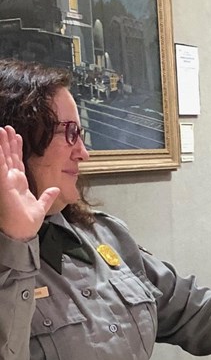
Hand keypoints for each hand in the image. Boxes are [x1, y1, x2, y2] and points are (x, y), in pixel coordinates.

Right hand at [0, 126, 58, 240]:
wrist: (22, 232)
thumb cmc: (27, 222)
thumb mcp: (41, 206)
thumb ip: (47, 196)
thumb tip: (56, 189)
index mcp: (19, 183)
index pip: (17, 161)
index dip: (16, 148)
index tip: (17, 136)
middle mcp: (11, 180)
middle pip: (9, 156)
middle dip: (7, 142)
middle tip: (6, 127)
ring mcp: (6, 181)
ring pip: (3, 159)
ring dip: (2, 144)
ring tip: (1, 130)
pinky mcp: (4, 185)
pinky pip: (1, 168)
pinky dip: (0, 157)